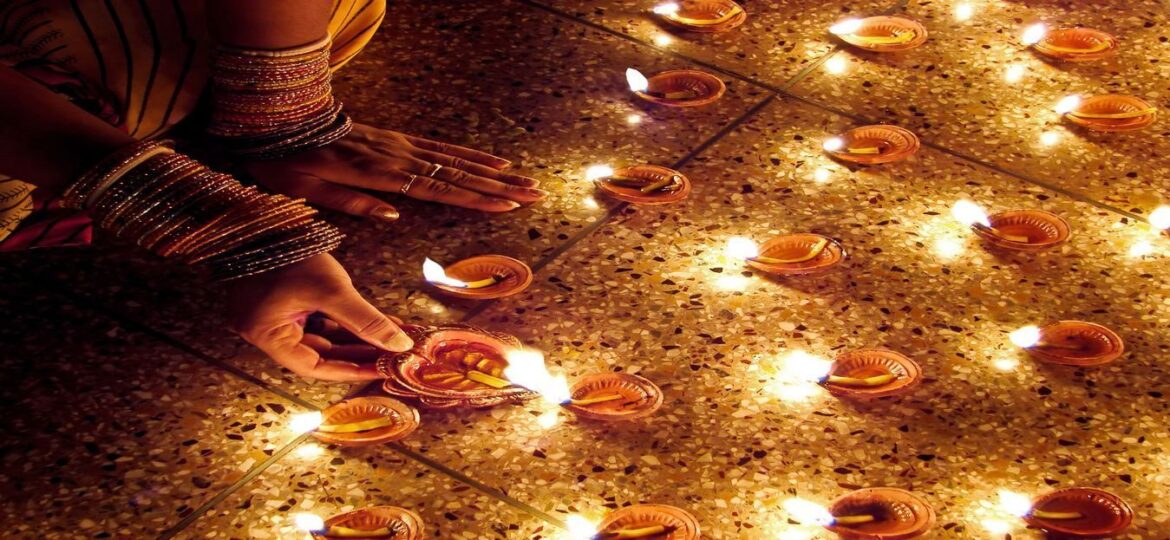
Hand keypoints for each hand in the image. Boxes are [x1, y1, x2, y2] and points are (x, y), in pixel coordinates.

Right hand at [227, 253, 412, 380]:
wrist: (262, 214)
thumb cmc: (289, 251)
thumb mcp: (332, 289)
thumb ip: (366, 321)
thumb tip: (399, 345)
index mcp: (266, 335)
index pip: (313, 367)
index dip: (350, 371)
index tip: (382, 369)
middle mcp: (266, 330)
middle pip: (319, 353)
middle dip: (358, 353)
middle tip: (392, 355)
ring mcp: (274, 313)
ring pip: (321, 334)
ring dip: (356, 336)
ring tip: (391, 338)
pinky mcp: (283, 299)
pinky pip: (318, 317)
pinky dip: (344, 321)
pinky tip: (376, 320)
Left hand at [244, 123, 546, 219]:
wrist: (279, 121)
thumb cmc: (288, 164)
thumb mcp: (310, 191)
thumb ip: (354, 203)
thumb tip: (396, 215)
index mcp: (379, 174)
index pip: (437, 189)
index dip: (475, 199)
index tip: (508, 205)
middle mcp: (398, 158)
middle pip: (458, 174)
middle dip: (500, 186)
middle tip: (535, 194)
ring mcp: (401, 146)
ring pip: (456, 161)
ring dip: (494, 173)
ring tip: (526, 181)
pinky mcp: (398, 141)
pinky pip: (441, 148)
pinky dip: (470, 155)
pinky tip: (492, 162)